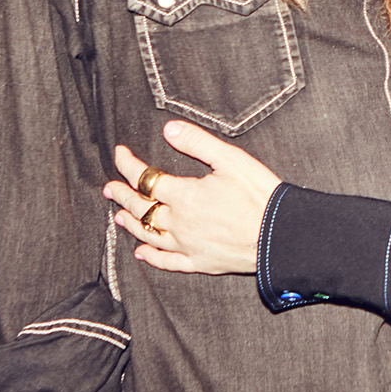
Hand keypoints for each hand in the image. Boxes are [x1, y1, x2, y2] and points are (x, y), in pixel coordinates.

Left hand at [107, 123, 282, 275]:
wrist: (281, 234)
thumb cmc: (260, 195)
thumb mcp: (231, 159)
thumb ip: (197, 142)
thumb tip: (169, 129)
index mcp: (184, 195)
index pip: (145, 178)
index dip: (128, 164)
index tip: (120, 153)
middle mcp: (179, 222)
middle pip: (141, 207)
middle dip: (122, 194)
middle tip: (109, 188)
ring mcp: (187, 245)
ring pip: (149, 234)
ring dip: (131, 223)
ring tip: (118, 216)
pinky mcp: (200, 262)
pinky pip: (168, 262)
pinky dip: (152, 257)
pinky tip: (142, 253)